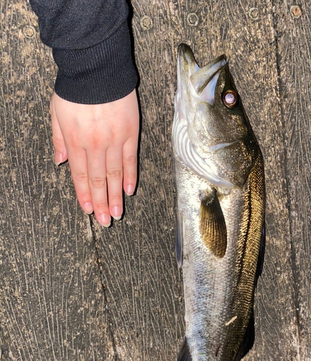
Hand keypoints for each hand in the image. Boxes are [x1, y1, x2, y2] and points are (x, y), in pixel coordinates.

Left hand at [50, 90, 138, 225]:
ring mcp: (115, 140)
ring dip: (115, 196)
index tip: (87, 210)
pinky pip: (130, 159)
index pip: (79, 175)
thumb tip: (60, 161)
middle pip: (98, 180)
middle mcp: (95, 145)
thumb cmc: (75, 88)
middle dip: (100, 202)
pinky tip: (129, 190)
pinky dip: (129, 176)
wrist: (96, 66)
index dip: (84, 194)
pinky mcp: (130, 132)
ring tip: (117, 213)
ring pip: (115, 174)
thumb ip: (58, 138)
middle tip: (104, 221)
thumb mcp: (56, 112)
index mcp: (75, 141)